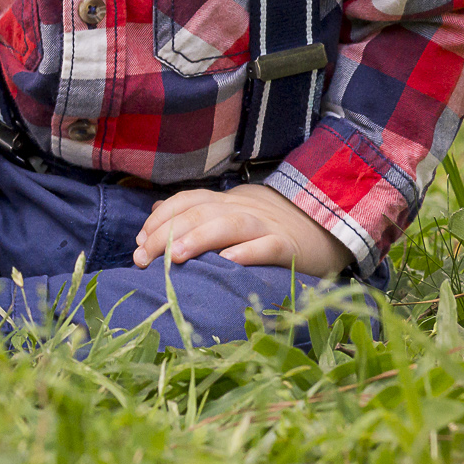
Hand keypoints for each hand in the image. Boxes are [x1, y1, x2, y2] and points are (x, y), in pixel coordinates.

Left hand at [132, 183, 353, 278]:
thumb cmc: (267, 226)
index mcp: (225, 202)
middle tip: (143, 258)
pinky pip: (267, 246)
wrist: (325, 223)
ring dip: (199, 237)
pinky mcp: (289, 246)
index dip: (159, 219)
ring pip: (229, 224)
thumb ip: (195, 211)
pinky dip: (247, 252)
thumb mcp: (230, 212)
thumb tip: (157, 211)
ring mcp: (266, 225)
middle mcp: (241, 208)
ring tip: (175, 257)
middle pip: (199, 213)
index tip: (137, 242)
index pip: (185, 201)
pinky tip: (227, 262)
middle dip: (166, 233)